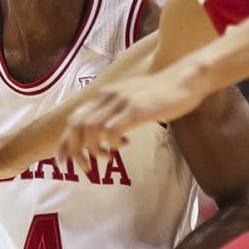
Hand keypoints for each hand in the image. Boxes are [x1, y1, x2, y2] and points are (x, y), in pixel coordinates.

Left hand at [57, 66, 206, 166]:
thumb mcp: (131, 99)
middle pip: (77, 126)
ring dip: (96, 150)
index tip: (64, 161)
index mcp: (104, 95)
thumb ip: (115, 110)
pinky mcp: (135, 110)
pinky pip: (112, 130)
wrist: (184, 80)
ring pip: (92, 130)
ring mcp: (121, 102)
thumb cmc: (161, 93)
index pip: (74, 119)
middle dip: (75, 151)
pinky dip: (113, 143)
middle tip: (85, 167)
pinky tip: (125, 144)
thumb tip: (103, 131)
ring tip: (109, 157)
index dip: (65, 142)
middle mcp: (108, 96)